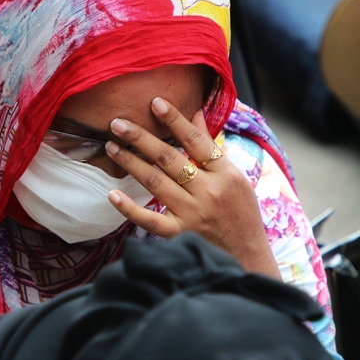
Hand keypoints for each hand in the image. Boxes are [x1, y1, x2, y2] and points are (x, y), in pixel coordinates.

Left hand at [105, 97, 280, 278]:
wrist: (248, 257)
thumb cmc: (241, 213)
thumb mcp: (234, 176)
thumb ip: (211, 146)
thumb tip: (195, 112)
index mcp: (225, 174)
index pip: (196, 140)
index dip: (175, 120)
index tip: (155, 102)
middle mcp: (208, 192)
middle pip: (169, 159)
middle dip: (141, 138)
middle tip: (117, 123)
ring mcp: (192, 214)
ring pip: (155, 183)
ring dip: (131, 163)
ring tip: (112, 147)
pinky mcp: (179, 235)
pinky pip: (150, 220)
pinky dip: (130, 208)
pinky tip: (112, 194)